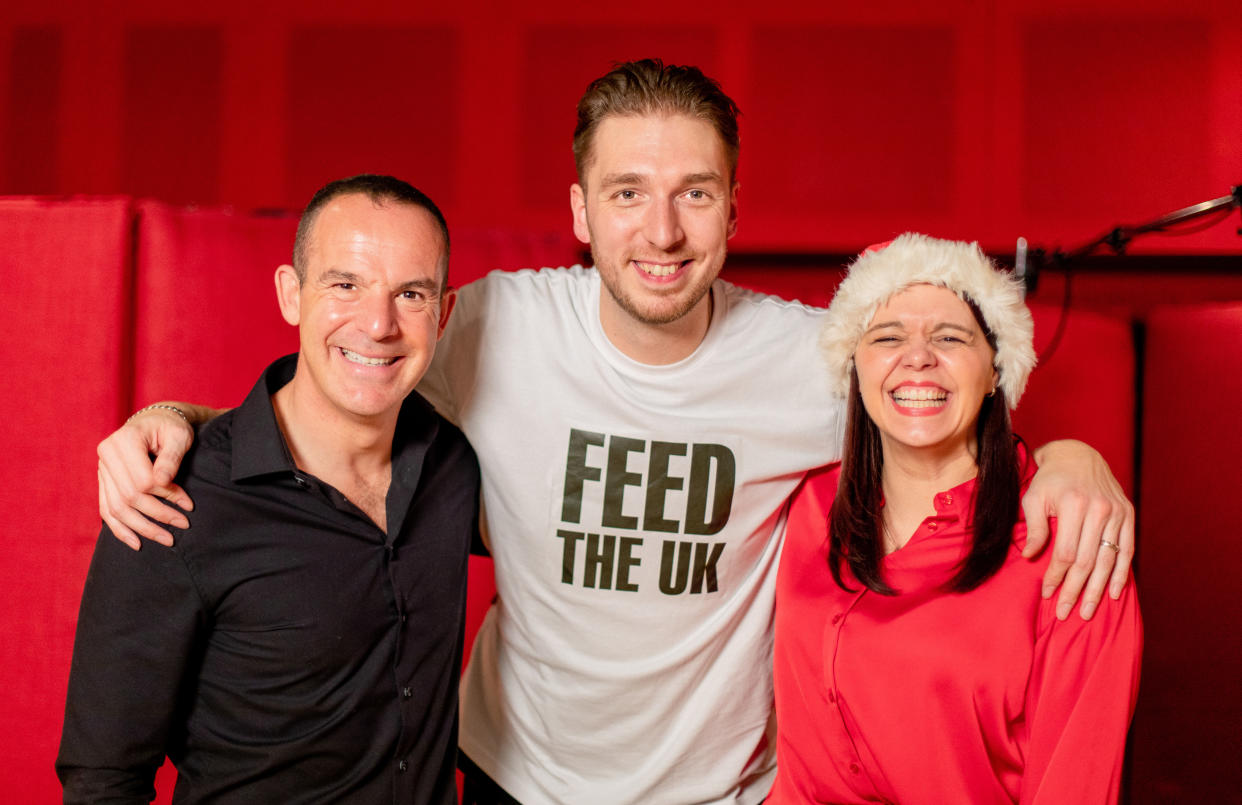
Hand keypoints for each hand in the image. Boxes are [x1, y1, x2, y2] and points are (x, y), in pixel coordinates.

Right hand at [98, 406, 195, 549]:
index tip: (188, 505)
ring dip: (141, 528)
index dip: (166, 496)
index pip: (143, 480)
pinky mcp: (103, 480)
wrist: (155, 421)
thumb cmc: (171, 427)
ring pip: (116, 508)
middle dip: (157, 516)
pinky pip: (106, 509)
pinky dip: (119, 528)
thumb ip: (171, 458)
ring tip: (166, 540)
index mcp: (124, 441)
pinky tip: (136, 542)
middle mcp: (106, 455)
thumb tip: (162, 482)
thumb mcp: (179, 436)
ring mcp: (101, 469)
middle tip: (183, 526)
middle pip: (128, 497)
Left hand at [1023, 440, 1134, 620]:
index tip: (1047, 594)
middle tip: (1066, 612)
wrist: (1078, 455)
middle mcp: (1099, 509)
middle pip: (1088, 561)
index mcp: (1074, 504)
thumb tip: (1030, 557)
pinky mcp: (1128, 514)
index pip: (1066, 551)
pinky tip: (1116, 593)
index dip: (1056, 575)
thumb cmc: (1049, 479)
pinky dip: (1122, 573)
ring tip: (1087, 611)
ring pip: (1108, 559)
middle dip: (1075, 589)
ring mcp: (1117, 512)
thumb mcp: (1033, 497)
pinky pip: (1128, 549)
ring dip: (1098, 589)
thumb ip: (1034, 527)